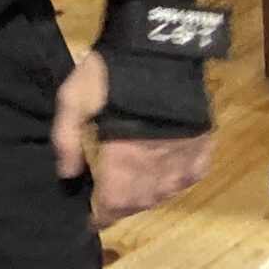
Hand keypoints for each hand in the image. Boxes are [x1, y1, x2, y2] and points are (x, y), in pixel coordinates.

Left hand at [50, 50, 213, 228]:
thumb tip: (66, 174)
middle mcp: (157, 167)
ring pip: (164, 193)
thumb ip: (66, 139)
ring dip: (146, 198)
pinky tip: (166, 179)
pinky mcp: (202, 143)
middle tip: (107, 206)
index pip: (113, 203)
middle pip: (139, 202)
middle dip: (121, 209)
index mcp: (124, 159)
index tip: (91, 221)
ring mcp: (183, 156)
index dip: (101, 216)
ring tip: (132, 194)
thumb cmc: (109, 73)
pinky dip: (177, 183)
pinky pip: (191, 176)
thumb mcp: (73, 99)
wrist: (158, 47)